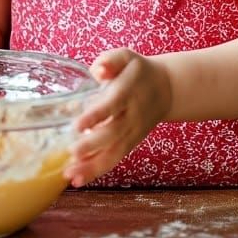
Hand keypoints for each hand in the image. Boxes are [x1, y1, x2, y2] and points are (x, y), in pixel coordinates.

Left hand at [64, 49, 171, 186]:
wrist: (166, 89)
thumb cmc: (138, 71)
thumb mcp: (126, 57)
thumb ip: (111, 60)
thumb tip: (98, 70)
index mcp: (128, 93)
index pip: (112, 106)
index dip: (96, 116)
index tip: (78, 125)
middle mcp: (131, 116)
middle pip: (113, 134)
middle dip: (93, 146)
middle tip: (72, 153)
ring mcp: (132, 133)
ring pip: (114, 153)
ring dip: (92, 166)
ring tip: (71, 176)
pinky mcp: (130, 143)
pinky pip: (114, 159)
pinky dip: (97, 170)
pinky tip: (78, 179)